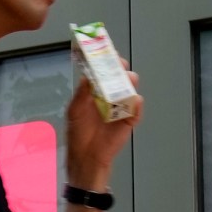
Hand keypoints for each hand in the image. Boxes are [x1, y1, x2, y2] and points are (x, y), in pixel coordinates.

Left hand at [65, 58, 141, 191]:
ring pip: (129, 92)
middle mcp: (109, 98)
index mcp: (95, 94)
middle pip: (118, 79)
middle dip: (120, 69)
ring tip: (128, 79)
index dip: (105, 62)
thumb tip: (88, 76)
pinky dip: (137, 105)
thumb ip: (81, 94)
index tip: (106, 52)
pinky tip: (135, 99)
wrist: (87, 159)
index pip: (102, 73)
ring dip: (130, 83)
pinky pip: (136, 111)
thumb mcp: (74, 111)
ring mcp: (120, 109)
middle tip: (120, 64)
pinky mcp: (129, 121)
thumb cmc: (78, 134)